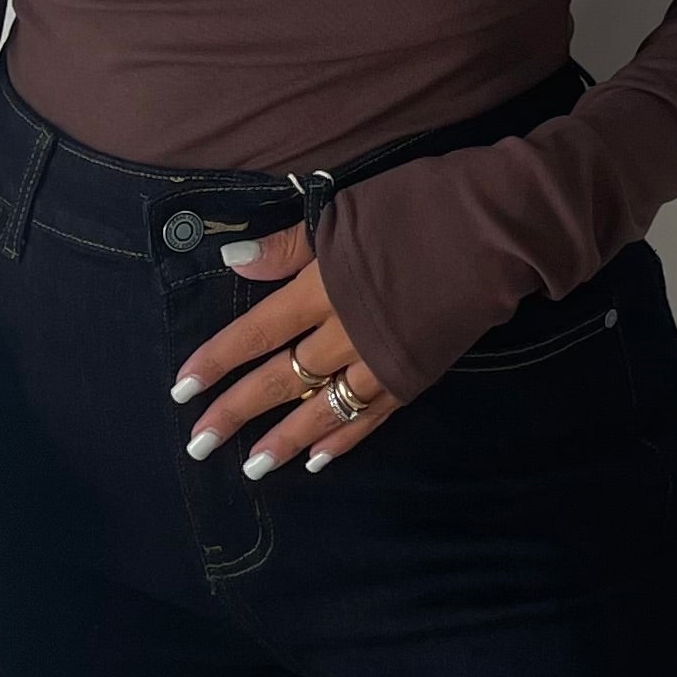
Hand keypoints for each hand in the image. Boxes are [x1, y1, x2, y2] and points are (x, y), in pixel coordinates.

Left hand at [170, 222, 396, 476]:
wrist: (495, 230)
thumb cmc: (418, 208)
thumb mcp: (347, 212)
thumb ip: (291, 246)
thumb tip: (232, 261)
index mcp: (324, 287)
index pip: (257, 331)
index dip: (218, 360)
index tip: (181, 388)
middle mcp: (346, 333)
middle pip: (280, 379)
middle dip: (235, 412)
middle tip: (197, 445)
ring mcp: (381, 361)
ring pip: (321, 410)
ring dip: (284, 441)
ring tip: (250, 468)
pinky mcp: (414, 376)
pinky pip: (369, 418)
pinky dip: (342, 440)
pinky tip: (317, 460)